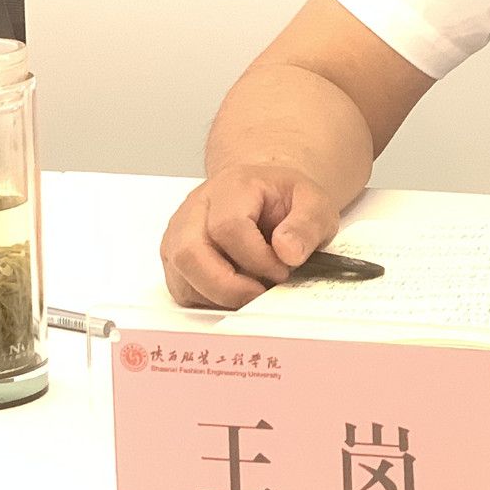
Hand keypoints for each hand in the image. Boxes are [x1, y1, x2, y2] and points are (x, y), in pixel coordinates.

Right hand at [160, 163, 341, 307]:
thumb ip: (307, 225)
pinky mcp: (175, 259)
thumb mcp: (315, 204)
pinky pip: (182, 291)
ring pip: (182, 279)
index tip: (283, 270)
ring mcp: (179, 235)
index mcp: (231, 187)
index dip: (257, 259)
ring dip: (220, 296)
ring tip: (254, 289)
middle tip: (261, 294)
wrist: (266, 196)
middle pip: (190, 254)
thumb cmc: (285, 201)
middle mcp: (196, 209)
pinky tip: (237, 291)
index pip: (228, 227)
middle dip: (229, 287)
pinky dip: (210, 301)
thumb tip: (288, 252)